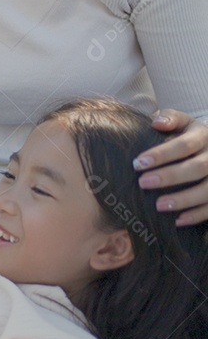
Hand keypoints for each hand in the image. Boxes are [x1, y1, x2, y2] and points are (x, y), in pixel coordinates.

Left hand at [134, 109, 207, 225]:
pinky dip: (197, 215)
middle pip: (198, 168)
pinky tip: (178, 221)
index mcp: (203, 135)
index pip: (184, 145)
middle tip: (143, 183)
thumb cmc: (187, 133)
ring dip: (184, 199)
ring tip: (159, 205)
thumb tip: (156, 122)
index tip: (138, 163)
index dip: (162, 154)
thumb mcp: (181, 121)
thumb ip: (169, 118)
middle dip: (170, 177)